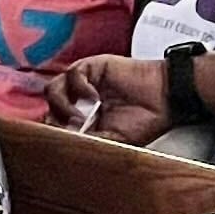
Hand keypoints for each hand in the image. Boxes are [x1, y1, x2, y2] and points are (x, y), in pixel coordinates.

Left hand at [49, 53, 170, 142]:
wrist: (165, 99)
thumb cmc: (144, 120)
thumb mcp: (114, 140)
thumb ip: (90, 141)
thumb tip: (65, 146)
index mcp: (81, 119)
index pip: (54, 124)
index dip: (52, 132)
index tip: (60, 142)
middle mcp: (78, 100)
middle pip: (49, 107)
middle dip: (56, 120)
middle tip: (71, 131)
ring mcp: (82, 83)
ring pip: (53, 90)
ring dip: (63, 105)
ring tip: (81, 117)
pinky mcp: (91, 67)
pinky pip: (72, 74)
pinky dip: (79, 87)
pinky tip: (94, 97)